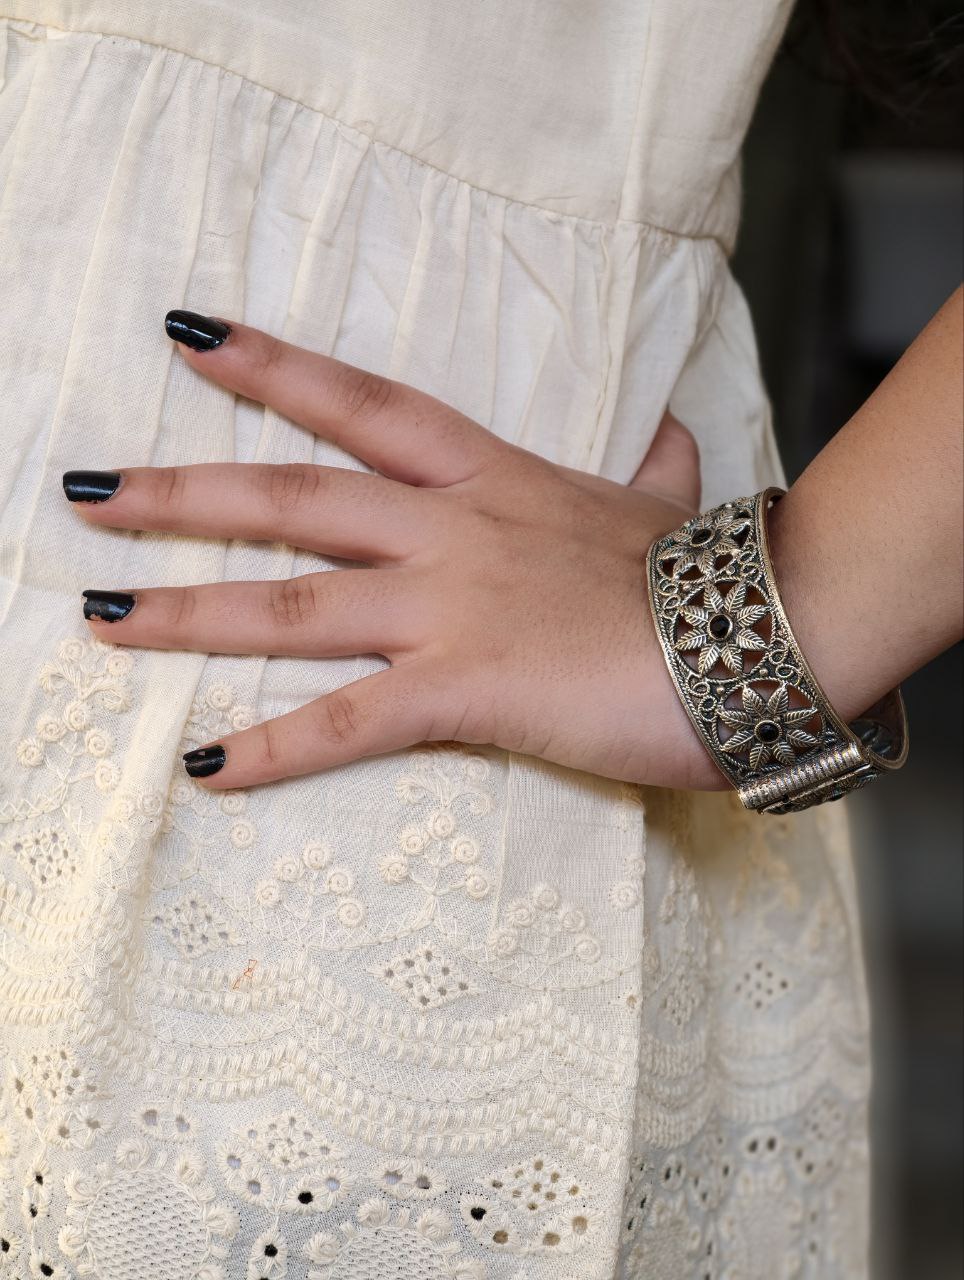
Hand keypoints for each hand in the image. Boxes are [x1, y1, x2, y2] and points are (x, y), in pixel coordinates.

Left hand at [64, 312, 726, 792]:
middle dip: (183, 492)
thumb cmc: (710, 579)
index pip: (364, 405)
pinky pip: (351, 719)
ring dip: (186, 611)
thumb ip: (652, 472)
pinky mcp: (468, 688)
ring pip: (293, 602)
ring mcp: (452, 607)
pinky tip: (203, 770)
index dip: (275, 367)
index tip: (194, 338)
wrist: (762, 634)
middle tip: (86, 490)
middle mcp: (451, 532)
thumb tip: (672, 436)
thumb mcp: (665, 511)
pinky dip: (274, 747)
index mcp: (491, 481)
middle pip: (292, 497)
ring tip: (99, 615)